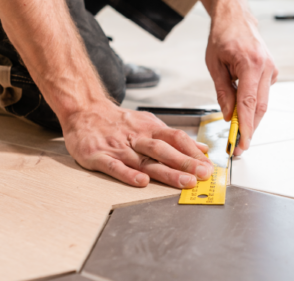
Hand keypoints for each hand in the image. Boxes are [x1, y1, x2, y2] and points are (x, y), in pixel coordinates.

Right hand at [63, 100, 213, 187]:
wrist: (84, 111)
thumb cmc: (118, 122)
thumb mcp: (149, 124)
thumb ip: (174, 138)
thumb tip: (201, 149)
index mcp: (150, 129)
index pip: (176, 138)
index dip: (193, 152)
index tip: (208, 165)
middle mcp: (137, 138)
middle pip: (164, 150)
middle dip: (186, 162)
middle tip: (203, 174)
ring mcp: (118, 147)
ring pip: (145, 160)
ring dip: (166, 172)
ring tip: (184, 182)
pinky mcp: (99, 156)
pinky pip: (115, 167)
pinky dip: (128, 174)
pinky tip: (142, 182)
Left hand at [206, 13, 277, 155]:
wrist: (236, 18)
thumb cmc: (223, 37)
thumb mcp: (214, 65)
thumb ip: (223, 92)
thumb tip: (229, 115)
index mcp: (250, 64)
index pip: (249, 103)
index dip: (246, 127)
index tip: (242, 143)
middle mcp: (266, 67)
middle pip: (260, 107)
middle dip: (250, 129)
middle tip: (238, 146)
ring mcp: (271, 69)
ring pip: (263, 103)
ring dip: (251, 119)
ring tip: (237, 133)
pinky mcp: (272, 72)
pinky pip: (262, 94)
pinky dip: (252, 104)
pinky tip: (241, 107)